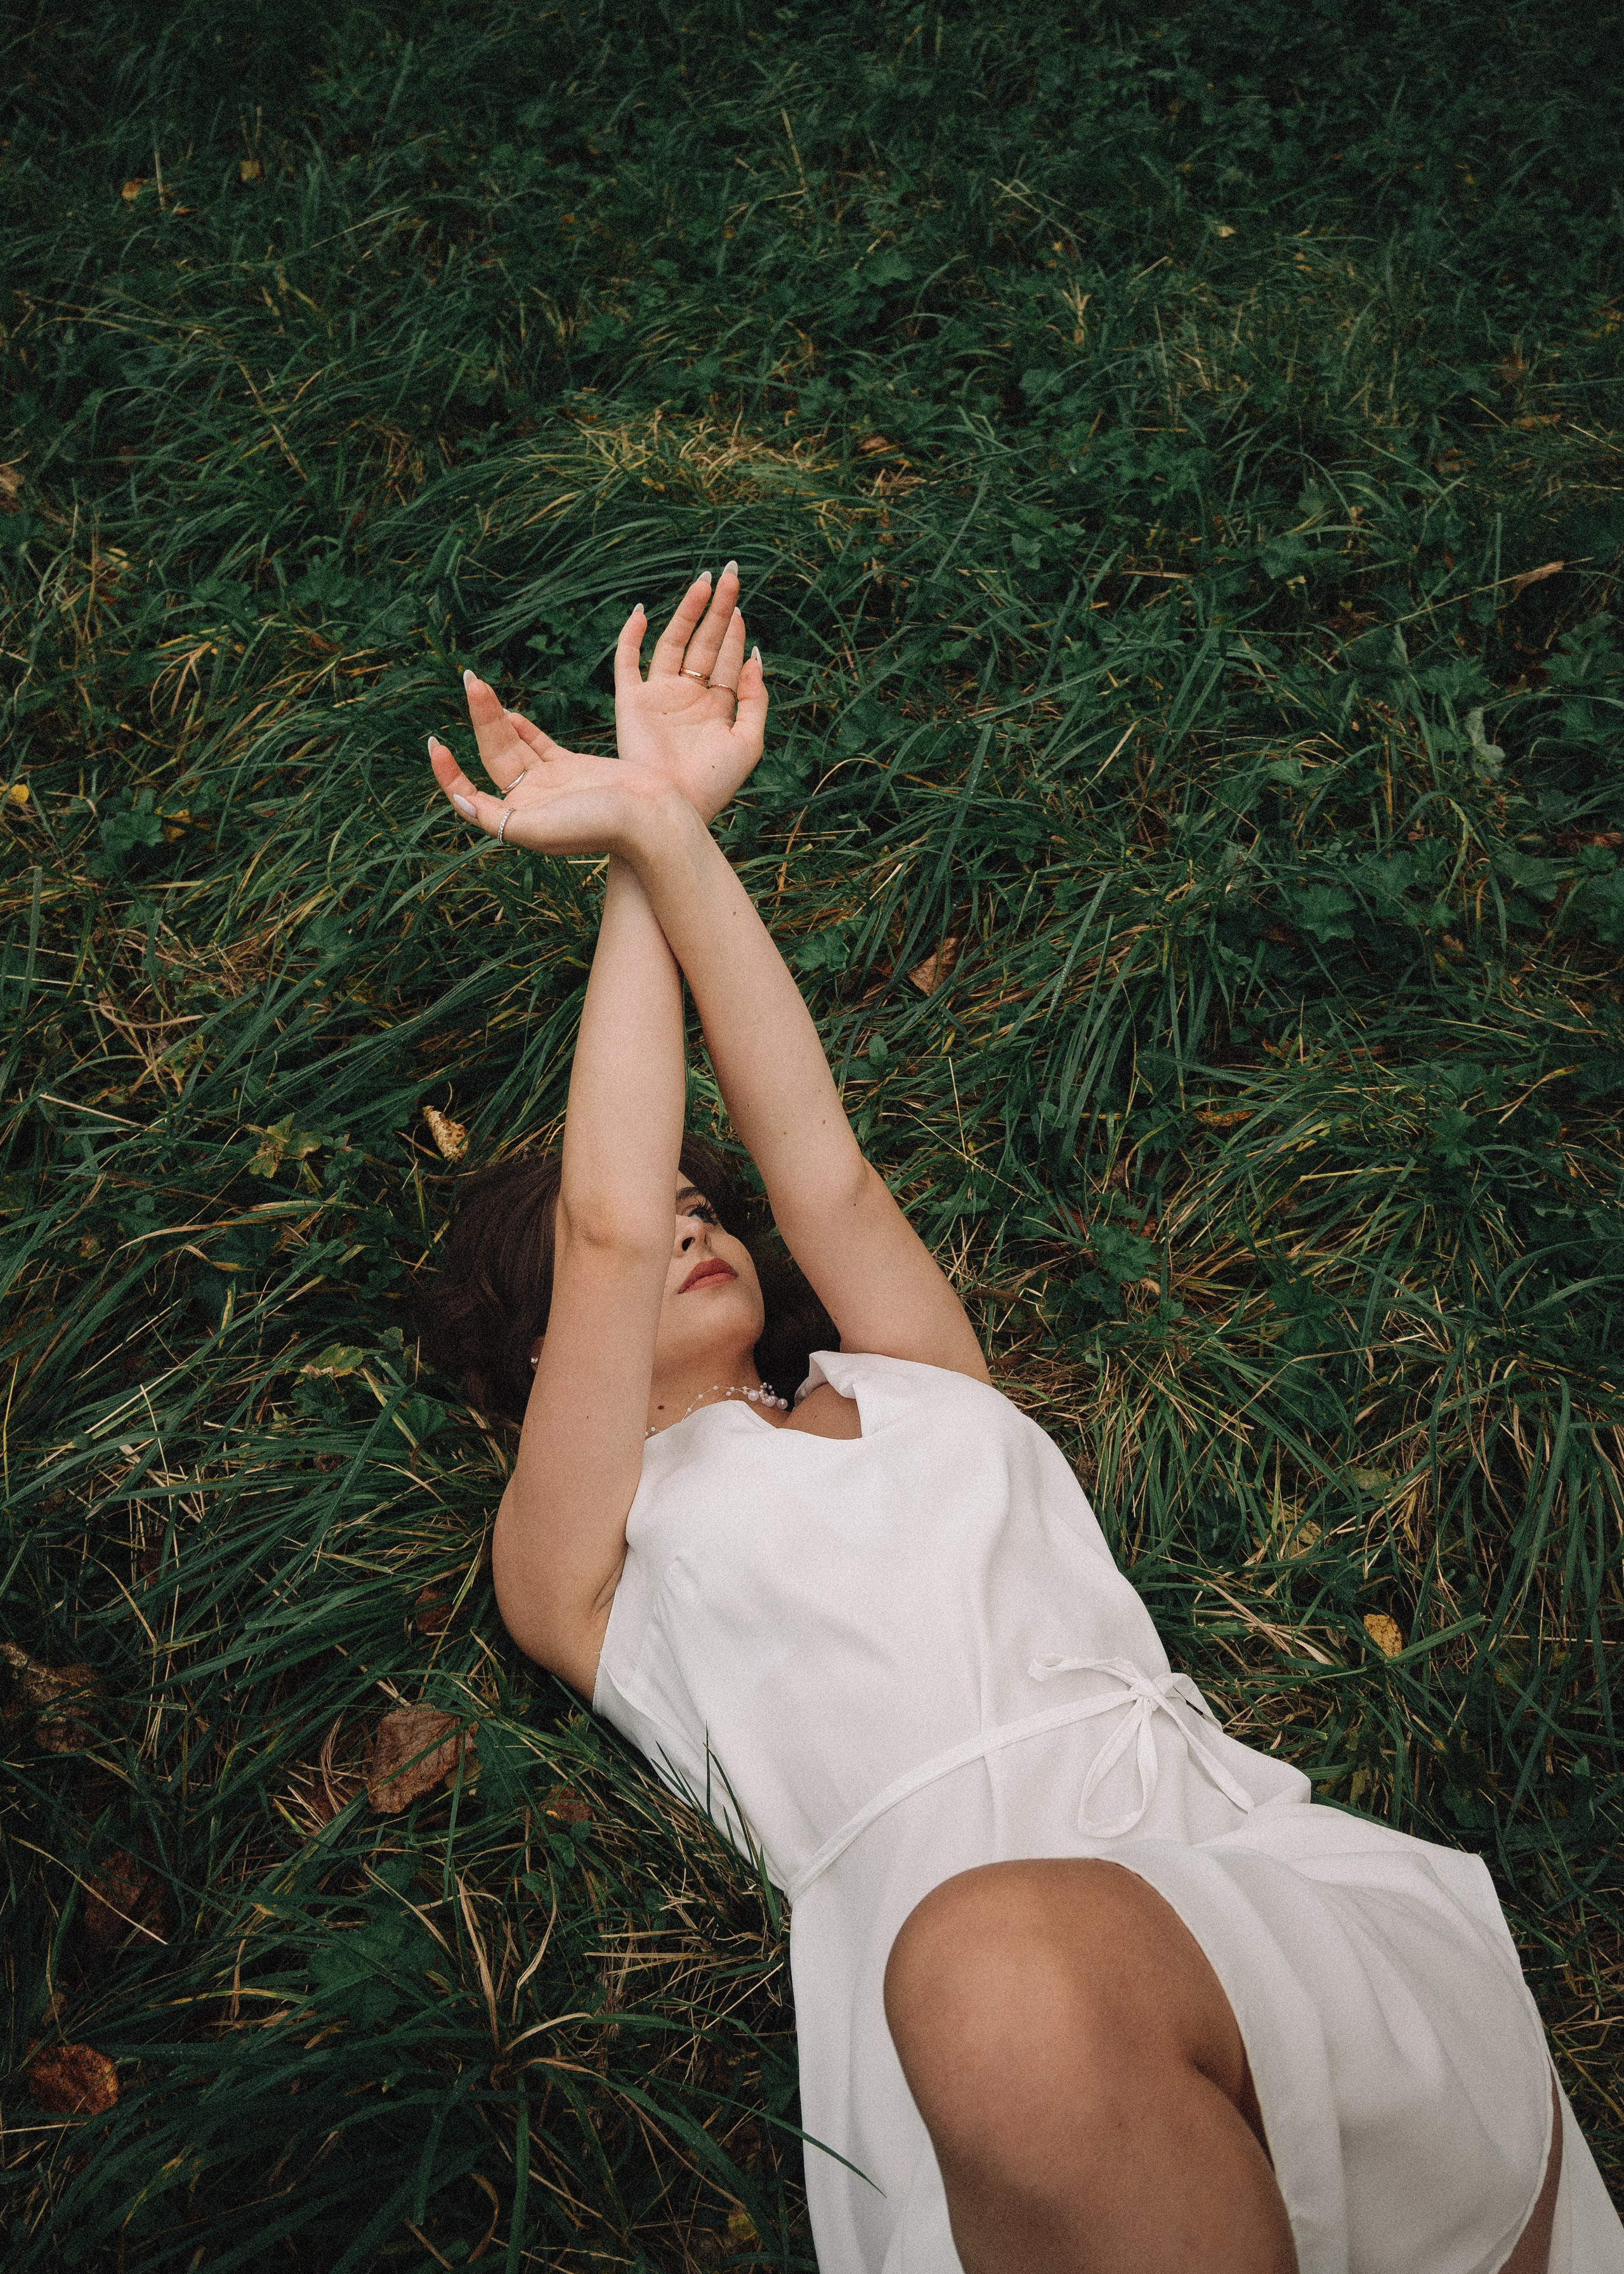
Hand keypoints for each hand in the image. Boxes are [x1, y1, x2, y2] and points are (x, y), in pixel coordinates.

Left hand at [429, 672, 669, 859]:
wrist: (651, 817)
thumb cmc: (598, 827)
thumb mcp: (539, 829)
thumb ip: (496, 819)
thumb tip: (460, 802)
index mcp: (518, 821)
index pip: (470, 795)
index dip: (449, 773)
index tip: (437, 745)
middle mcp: (530, 803)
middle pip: (493, 757)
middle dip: (480, 720)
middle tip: (471, 681)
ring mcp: (550, 784)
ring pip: (512, 746)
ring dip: (495, 717)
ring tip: (480, 686)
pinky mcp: (570, 768)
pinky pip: (536, 745)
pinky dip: (521, 729)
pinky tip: (507, 712)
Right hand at [614, 566, 767, 820]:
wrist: (675, 807)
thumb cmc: (714, 784)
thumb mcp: (749, 741)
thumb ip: (755, 699)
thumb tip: (756, 654)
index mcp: (716, 706)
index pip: (727, 658)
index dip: (734, 630)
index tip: (740, 603)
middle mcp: (687, 696)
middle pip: (704, 642)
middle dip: (717, 609)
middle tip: (730, 573)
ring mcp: (658, 696)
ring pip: (672, 642)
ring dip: (687, 612)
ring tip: (703, 581)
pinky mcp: (631, 701)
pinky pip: (627, 662)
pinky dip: (630, 636)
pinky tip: (641, 611)